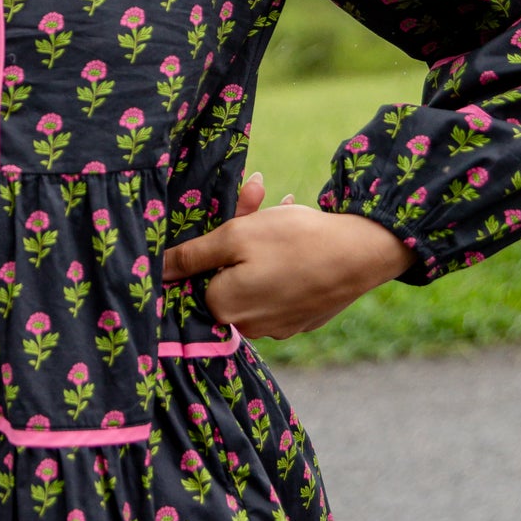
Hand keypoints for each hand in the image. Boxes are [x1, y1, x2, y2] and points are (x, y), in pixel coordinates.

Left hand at [161, 171, 412, 338]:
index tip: (224, 219)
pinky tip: (296, 224)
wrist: (364, 252)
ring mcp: (279, 325)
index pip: (196, 279)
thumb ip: (191, 256)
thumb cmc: (294, 240)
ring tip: (282, 204)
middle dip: (237, 233)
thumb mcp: (234, 236)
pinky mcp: (303, 318)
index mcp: (223, 308)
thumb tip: (157, 271)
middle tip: (257, 194)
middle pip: (227, 275)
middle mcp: (248, 326)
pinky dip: (283, 259)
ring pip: (255, 276)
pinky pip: (280, 285)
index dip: (207, 245)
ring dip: (261, 240)